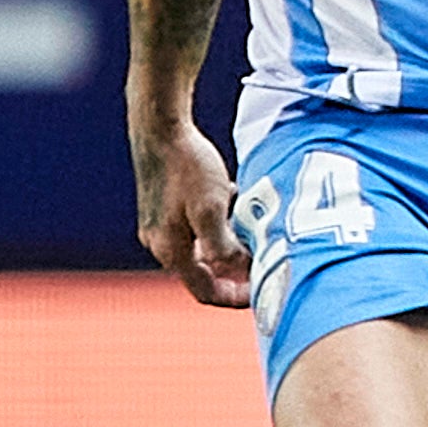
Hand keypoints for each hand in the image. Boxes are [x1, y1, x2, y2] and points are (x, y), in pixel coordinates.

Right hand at [133, 118, 250, 306]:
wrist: (160, 128)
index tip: (265, 291)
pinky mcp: (166, 207)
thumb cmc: (186, 167)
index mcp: (171, 250)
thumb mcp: (211, 210)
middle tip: (268, 262)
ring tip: (256, 231)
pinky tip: (237, 202)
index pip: (205, 292)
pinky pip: (199, 227)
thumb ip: (224, 247)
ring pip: (204, 248)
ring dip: (231, 246)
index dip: (236, 298)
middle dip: (237, 273)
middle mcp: (161, 243)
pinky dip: (221, 224)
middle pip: (205, 273)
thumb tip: (240, 271)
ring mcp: (162, 225)